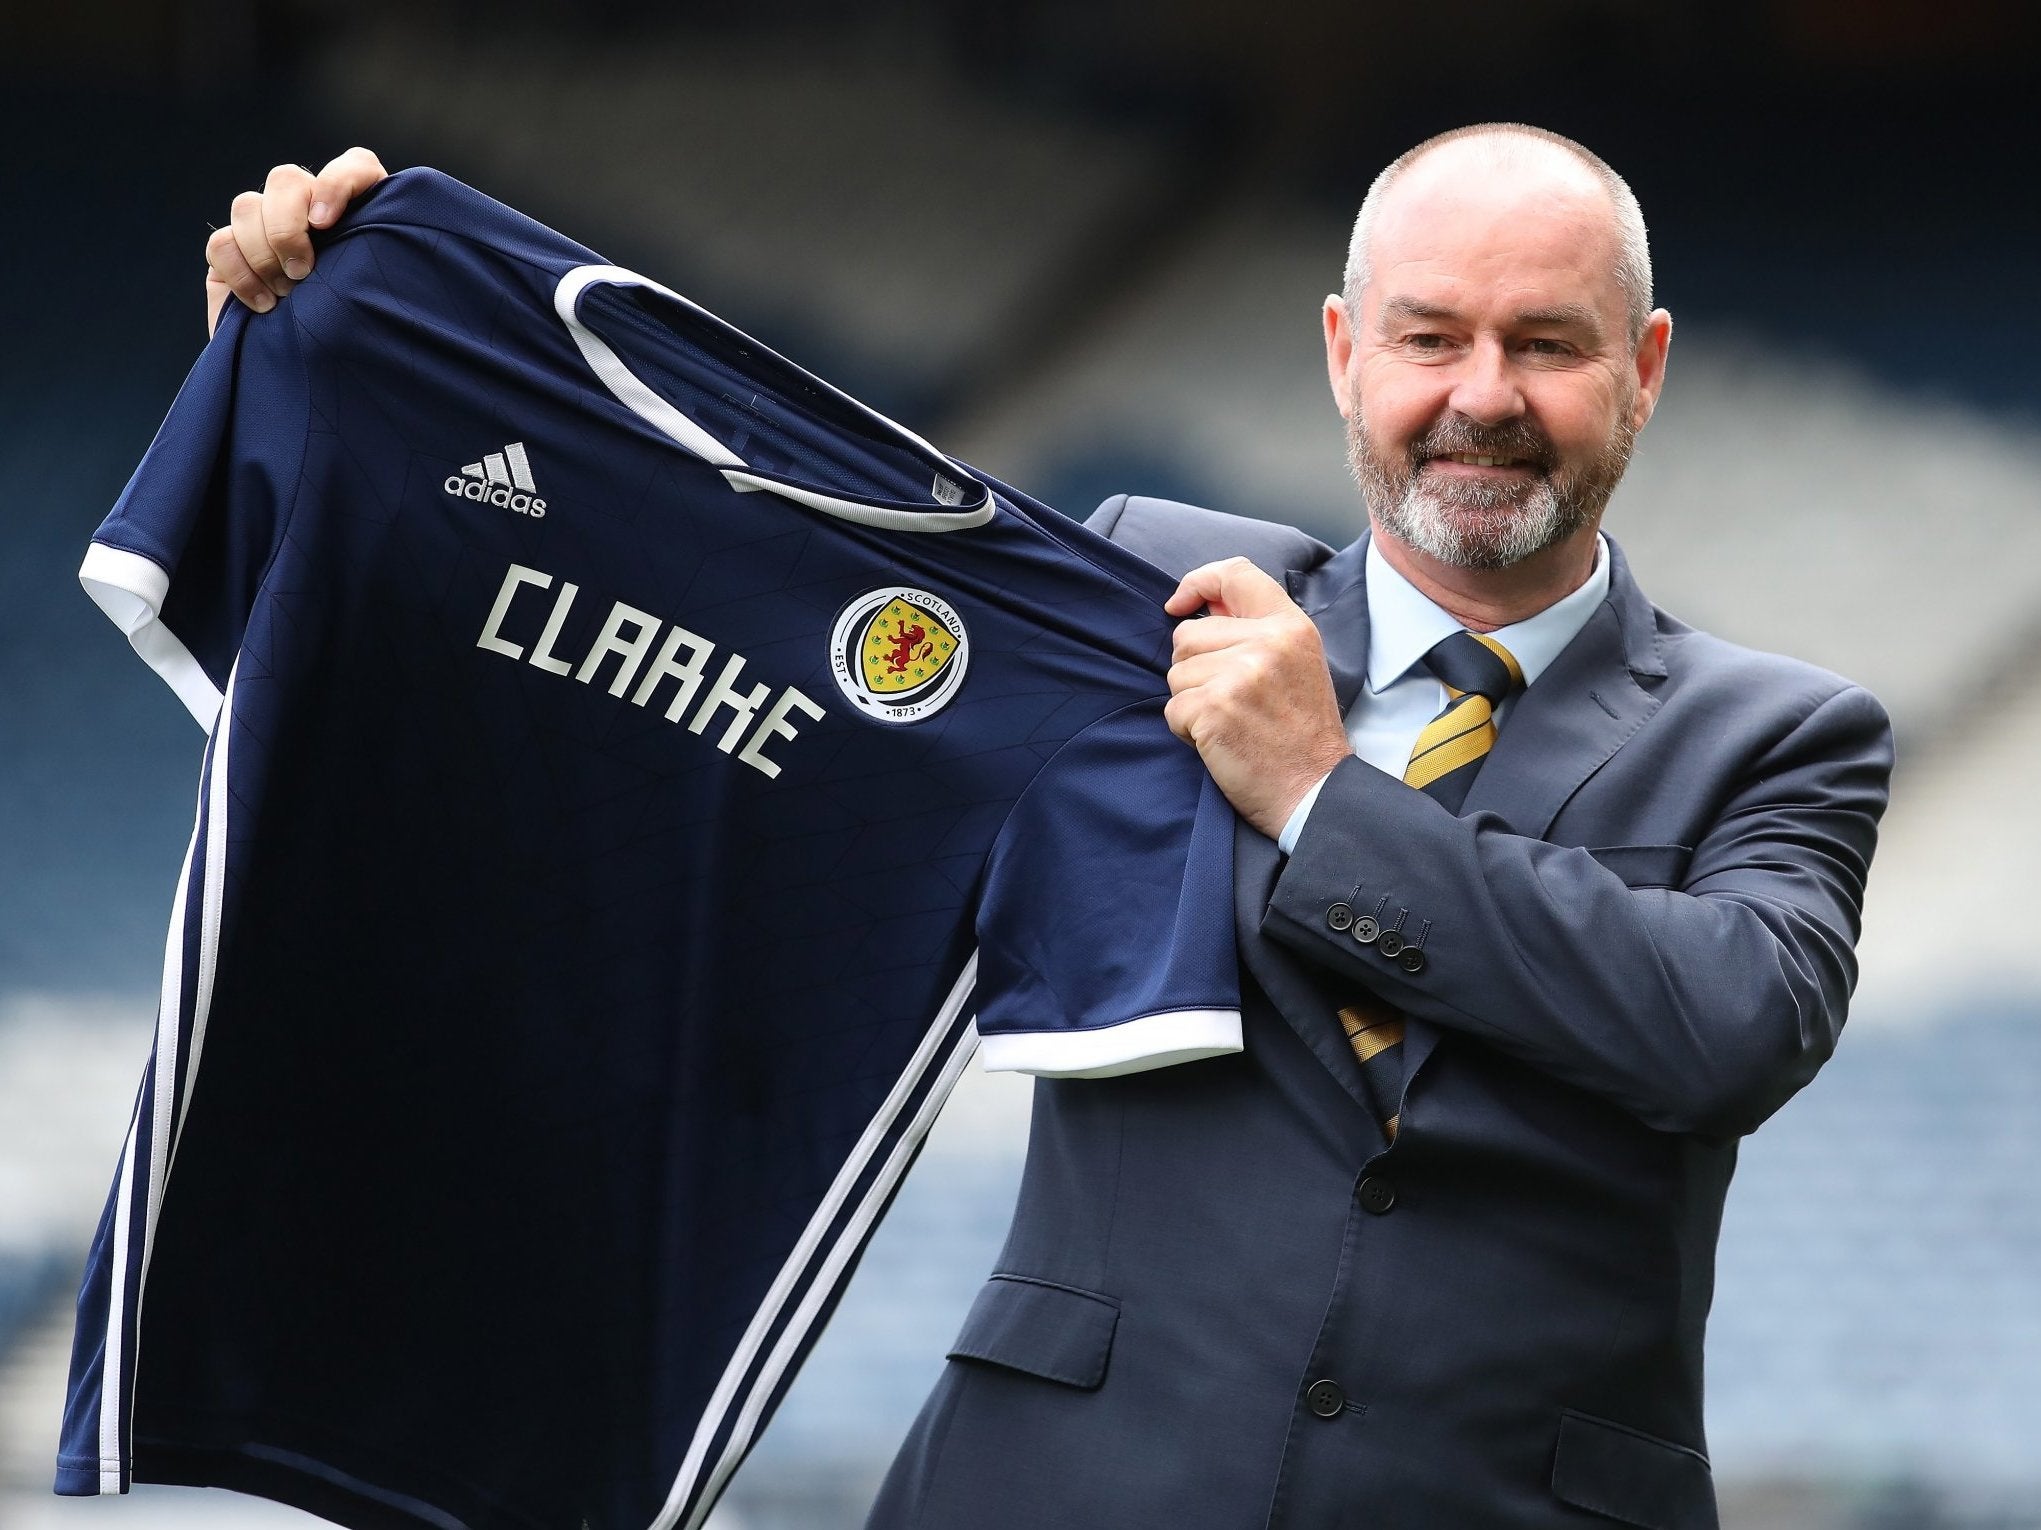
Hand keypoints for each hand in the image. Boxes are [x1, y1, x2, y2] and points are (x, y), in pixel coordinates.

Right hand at [204, 147, 388, 335]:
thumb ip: (377, 267)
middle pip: (286, 179)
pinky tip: (265, 305)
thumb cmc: (365, 340)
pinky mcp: (233, 255)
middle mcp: (311, 213)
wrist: (325, 382)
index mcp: (359, 214)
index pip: (354, 167)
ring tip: (288, 295)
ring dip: (264, 253)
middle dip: (288, 225)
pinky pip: (220, 243)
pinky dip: (240, 273)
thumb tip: (371, 246)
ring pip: (247, 205)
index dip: (338, 183)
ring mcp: (267, 231)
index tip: (327, 224)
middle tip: (304, 273)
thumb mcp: (382, 303)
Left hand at [1163, 558, 1352, 839]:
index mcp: (1291, 626)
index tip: (1178, 605)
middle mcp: (1268, 642)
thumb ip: (1255, 630)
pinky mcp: (1215, 708)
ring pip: (1176, 672)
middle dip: (1195, 669)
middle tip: (1234, 702)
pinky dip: (1187, 730)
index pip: (1235, 573)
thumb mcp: (1296, 665)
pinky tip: (1221, 741)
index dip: (1197, 583)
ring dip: (1191, 701)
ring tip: (1231, 722)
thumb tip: (1199, 604)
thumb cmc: (1302, 734)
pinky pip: (1173, 708)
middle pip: (1187, 634)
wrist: (1315, 792)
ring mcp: (1240, 674)